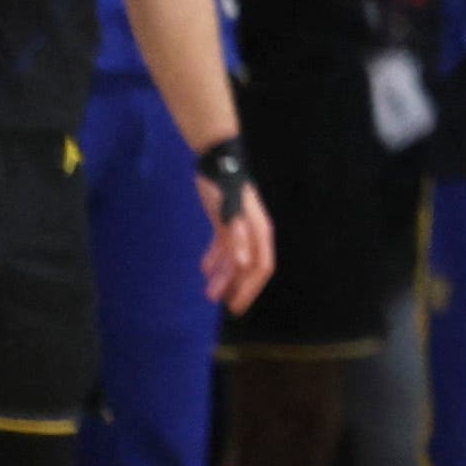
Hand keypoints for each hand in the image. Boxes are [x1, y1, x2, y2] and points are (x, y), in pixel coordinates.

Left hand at [198, 173, 275, 310]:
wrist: (216, 159)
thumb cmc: (224, 184)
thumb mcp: (228, 210)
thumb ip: (236, 236)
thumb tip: (243, 264)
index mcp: (258, 231)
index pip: (260, 267)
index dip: (250, 288)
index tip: (236, 306)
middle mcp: (253, 232)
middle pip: (249, 266)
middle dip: (236, 286)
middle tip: (221, 304)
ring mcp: (240, 226)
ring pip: (236, 258)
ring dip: (225, 276)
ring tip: (209, 291)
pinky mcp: (227, 220)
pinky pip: (225, 246)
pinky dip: (216, 258)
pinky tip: (205, 268)